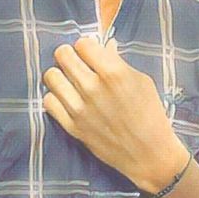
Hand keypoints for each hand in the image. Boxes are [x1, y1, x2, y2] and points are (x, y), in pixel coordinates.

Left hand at [41, 35, 187, 192]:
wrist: (149, 154)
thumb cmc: (150, 115)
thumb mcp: (142, 81)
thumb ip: (118, 62)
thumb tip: (104, 47)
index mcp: (114, 73)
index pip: (83, 43)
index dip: (87, 46)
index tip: (90, 53)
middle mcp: (93, 88)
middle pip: (62, 54)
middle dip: (70, 55)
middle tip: (77, 62)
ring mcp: (79, 108)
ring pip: (51, 76)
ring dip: (59, 74)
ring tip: (69, 80)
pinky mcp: (72, 126)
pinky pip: (48, 102)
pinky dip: (55, 97)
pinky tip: (66, 99)